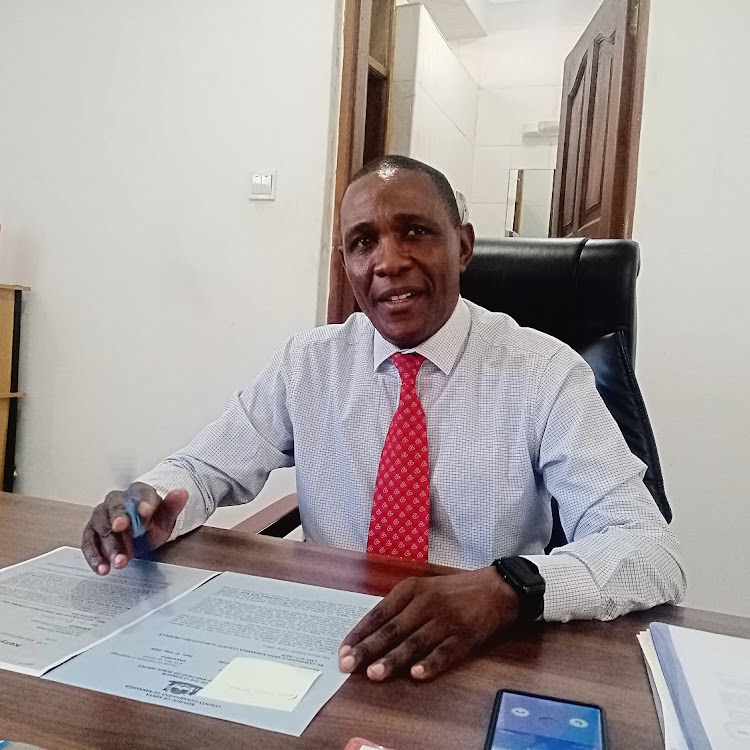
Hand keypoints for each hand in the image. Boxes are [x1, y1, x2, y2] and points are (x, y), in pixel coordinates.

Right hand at [81, 482, 187, 575]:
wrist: (142, 529)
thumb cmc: (153, 520)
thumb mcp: (167, 514)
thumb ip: (173, 505)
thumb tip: (182, 493)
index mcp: (137, 492)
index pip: (140, 493)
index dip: (143, 502)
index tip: (146, 512)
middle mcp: (115, 500)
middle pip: (114, 508)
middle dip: (118, 519)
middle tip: (121, 528)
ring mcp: (101, 516)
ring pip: (101, 528)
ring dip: (109, 545)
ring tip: (120, 562)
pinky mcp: (91, 533)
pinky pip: (89, 543)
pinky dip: (94, 556)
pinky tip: (103, 569)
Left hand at [338, 567, 519, 680]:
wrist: (494, 589)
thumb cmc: (452, 591)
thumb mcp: (423, 589)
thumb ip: (399, 608)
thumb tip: (370, 633)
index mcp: (411, 589)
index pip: (379, 613)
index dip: (360, 633)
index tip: (343, 649)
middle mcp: (426, 603)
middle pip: (393, 629)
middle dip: (369, 648)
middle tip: (349, 665)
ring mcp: (446, 620)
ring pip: (415, 642)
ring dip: (393, 659)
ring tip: (374, 673)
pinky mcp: (465, 636)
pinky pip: (445, 652)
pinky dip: (430, 664)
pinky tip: (416, 674)